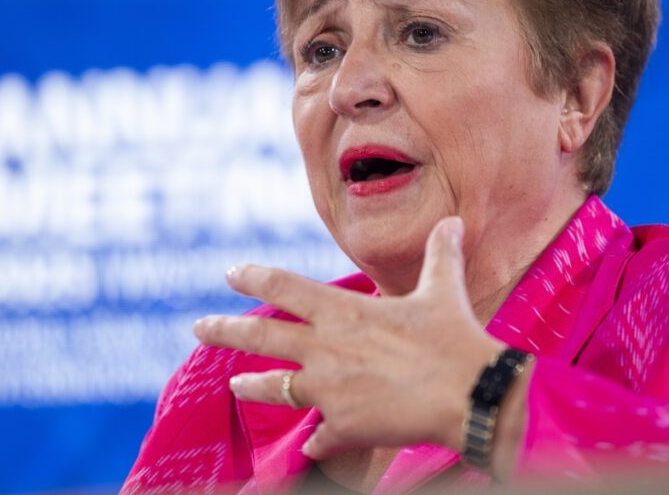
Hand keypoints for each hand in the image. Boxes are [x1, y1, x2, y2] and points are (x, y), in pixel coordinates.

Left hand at [193, 216, 504, 459]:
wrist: (469, 394)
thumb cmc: (455, 338)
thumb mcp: (444, 288)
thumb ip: (441, 254)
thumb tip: (452, 222)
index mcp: (344, 312)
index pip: (285, 287)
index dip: (255, 278)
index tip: (232, 274)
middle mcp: (326, 349)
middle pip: (262, 338)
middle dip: (225, 330)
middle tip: (199, 327)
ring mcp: (329, 391)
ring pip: (275, 388)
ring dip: (254, 386)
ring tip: (235, 385)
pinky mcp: (343, 427)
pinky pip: (320, 438)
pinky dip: (318, 441)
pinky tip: (314, 446)